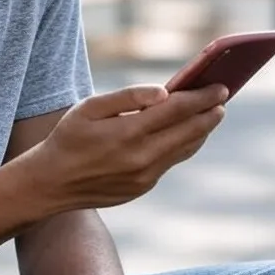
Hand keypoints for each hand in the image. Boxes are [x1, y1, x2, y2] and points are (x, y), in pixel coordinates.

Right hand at [26, 82, 227, 210]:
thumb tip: (164, 92)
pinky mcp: (143, 187)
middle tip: (223, 98)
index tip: (221, 87)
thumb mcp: (89, 108)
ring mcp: (144, 176)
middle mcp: (141, 157)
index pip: (178, 110)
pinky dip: (183, 145)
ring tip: (211, 114)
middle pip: (189, 131)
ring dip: (201, 130)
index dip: (202, 97)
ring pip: (184, 149)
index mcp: (128, 132)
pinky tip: (186, 133)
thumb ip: (127, 97)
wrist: (50, 183)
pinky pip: (170, 162)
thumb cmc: (68, 137)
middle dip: (210, 113)